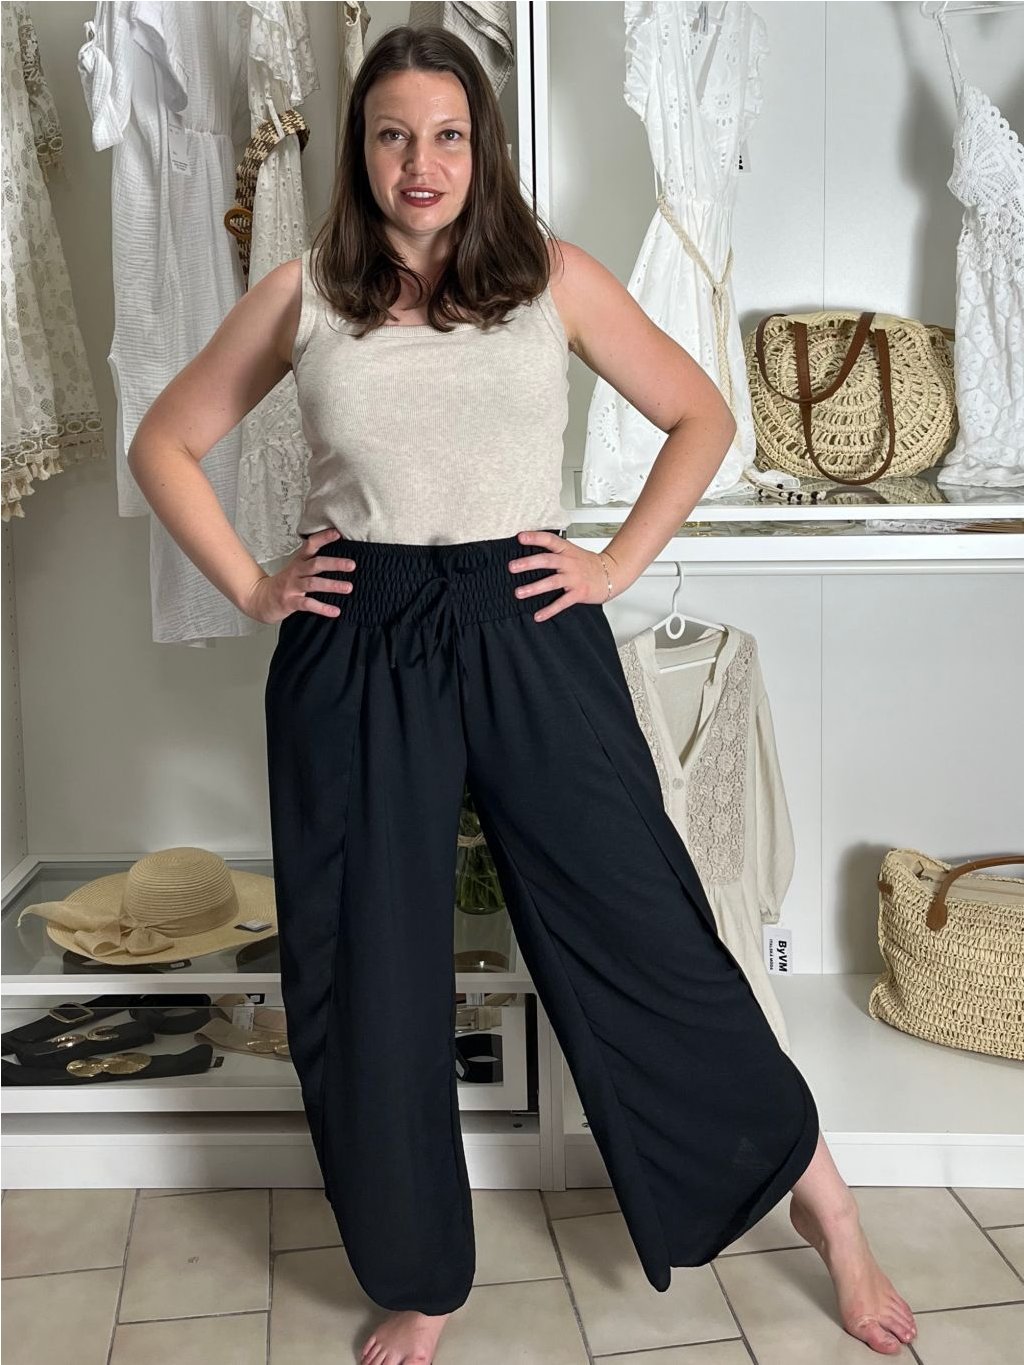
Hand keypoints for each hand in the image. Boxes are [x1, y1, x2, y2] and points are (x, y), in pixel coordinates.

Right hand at [243, 527, 354, 623]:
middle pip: (315, 564)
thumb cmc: (284, 583)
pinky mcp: (289, 602)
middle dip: (334, 564)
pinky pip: (307, 604)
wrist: (260, 599)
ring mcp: (291, 587)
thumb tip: (340, 557)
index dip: (323, 539)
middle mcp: (295, 572)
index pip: (310, 546)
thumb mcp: (296, 568)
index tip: (337, 534)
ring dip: (332, 585)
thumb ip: (313, 562)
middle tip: (352, 565)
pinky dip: (322, 608)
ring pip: (313, 583)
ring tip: (348, 587)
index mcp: (298, 561)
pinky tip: (335, 611)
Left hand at [507, 530, 625, 621]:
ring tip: (519, 593)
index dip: (535, 537)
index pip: (550, 540)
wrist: (611, 574)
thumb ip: (555, 552)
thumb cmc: (588, 564)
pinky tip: (538, 615)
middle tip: (512, 567)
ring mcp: (574, 578)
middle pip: (547, 561)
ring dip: (534, 588)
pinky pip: (562, 603)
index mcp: (567, 550)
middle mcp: (569, 562)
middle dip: (528, 563)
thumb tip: (530, 553)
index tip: (520, 537)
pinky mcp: (579, 593)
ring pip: (552, 582)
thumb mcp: (572, 552)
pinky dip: (549, 610)